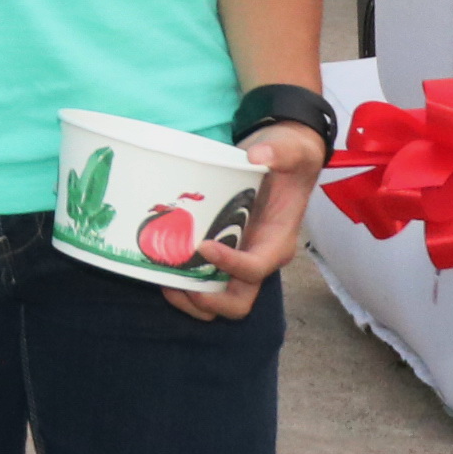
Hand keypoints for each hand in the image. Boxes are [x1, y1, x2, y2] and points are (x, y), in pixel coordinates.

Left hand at [169, 121, 329, 322]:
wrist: (283, 156)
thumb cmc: (289, 158)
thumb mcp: (293, 150)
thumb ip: (282, 153)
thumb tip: (257, 156)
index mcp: (277, 243)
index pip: (255, 269)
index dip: (229, 265)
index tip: (203, 246)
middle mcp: (258, 259)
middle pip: (237, 303)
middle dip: (207, 301)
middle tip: (177, 280)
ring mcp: (238, 258)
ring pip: (217, 299)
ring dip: (189, 298)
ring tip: (162, 278)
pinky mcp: (222, 251)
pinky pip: (204, 280)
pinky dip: (183, 281)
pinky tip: (159, 262)